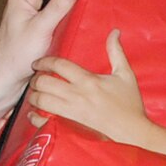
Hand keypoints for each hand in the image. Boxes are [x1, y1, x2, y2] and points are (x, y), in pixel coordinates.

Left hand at [0, 0, 80, 93]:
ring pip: (56, 4)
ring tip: (69, 26)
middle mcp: (25, 0)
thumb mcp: (41, 28)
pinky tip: (64, 33)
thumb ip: (58, 6)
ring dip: (65, 14)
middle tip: (76, 14)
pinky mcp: (35, 24)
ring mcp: (30, 12)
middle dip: (67, 0)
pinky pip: (54, 17)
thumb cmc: (16, 56)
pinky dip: (61, 23)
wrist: (7, 78)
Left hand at [27, 29, 151, 147]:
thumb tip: (114, 32)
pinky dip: (36, 118)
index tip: (38, 62)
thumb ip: (116, 52)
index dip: (45, 61)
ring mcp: (72, 113)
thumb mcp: (125, 75)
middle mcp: (77, 96)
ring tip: (35, 93)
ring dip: (34, 95)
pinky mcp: (70, 128)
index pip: (59, 65)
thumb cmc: (129, 104)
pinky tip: (34, 114)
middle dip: (36, 78)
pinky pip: (45, 122)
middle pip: (45, 82)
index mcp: (88, 81)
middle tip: (35, 78)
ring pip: (42, 101)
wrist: (132, 133)